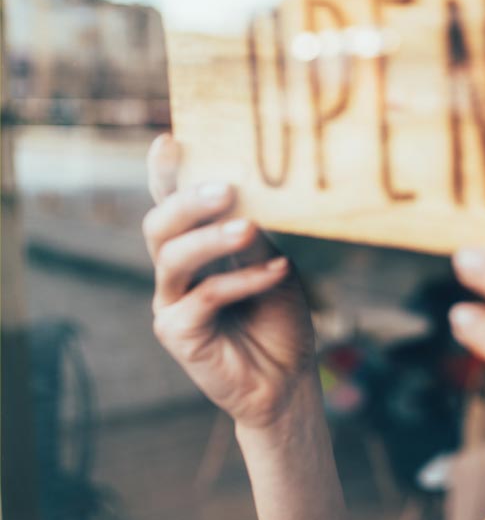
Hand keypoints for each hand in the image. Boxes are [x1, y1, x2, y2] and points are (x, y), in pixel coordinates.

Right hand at [143, 134, 316, 429]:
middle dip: (188, 201)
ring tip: (248, 226)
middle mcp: (175, 271)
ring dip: (211, 238)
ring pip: (173, 257)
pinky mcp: (177, 333)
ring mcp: (171, 302)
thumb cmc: (279, 318)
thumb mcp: (274, 266)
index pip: (173, 204)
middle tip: (226, 187)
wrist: (288, 380)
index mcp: (195, 247)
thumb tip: (246, 194)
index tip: (170, 140)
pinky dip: (242, 281)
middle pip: (160, 225)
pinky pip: (204, 297)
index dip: (165, 174)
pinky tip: (277, 272)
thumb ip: (255, 236)